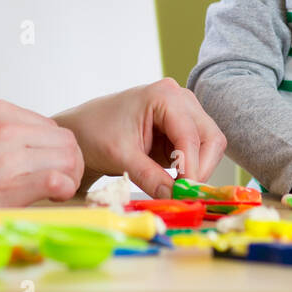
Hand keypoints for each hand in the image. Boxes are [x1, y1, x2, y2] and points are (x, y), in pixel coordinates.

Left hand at [55, 78, 226, 198]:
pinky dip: (191, 169)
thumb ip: (149, 176)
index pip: (191, 134)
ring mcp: (182, 114)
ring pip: (208, 145)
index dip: (191, 166)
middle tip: (185, 193)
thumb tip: (174, 196)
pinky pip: (198, 152)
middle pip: (210, 137)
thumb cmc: (95, 133)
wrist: (82, 131)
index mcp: (164, 95)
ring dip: (197, 169)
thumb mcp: (121, 156)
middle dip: (200, 167)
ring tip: (178, 189)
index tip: (184, 192)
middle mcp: (180, 99)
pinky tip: (175, 182)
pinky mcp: (179, 131)